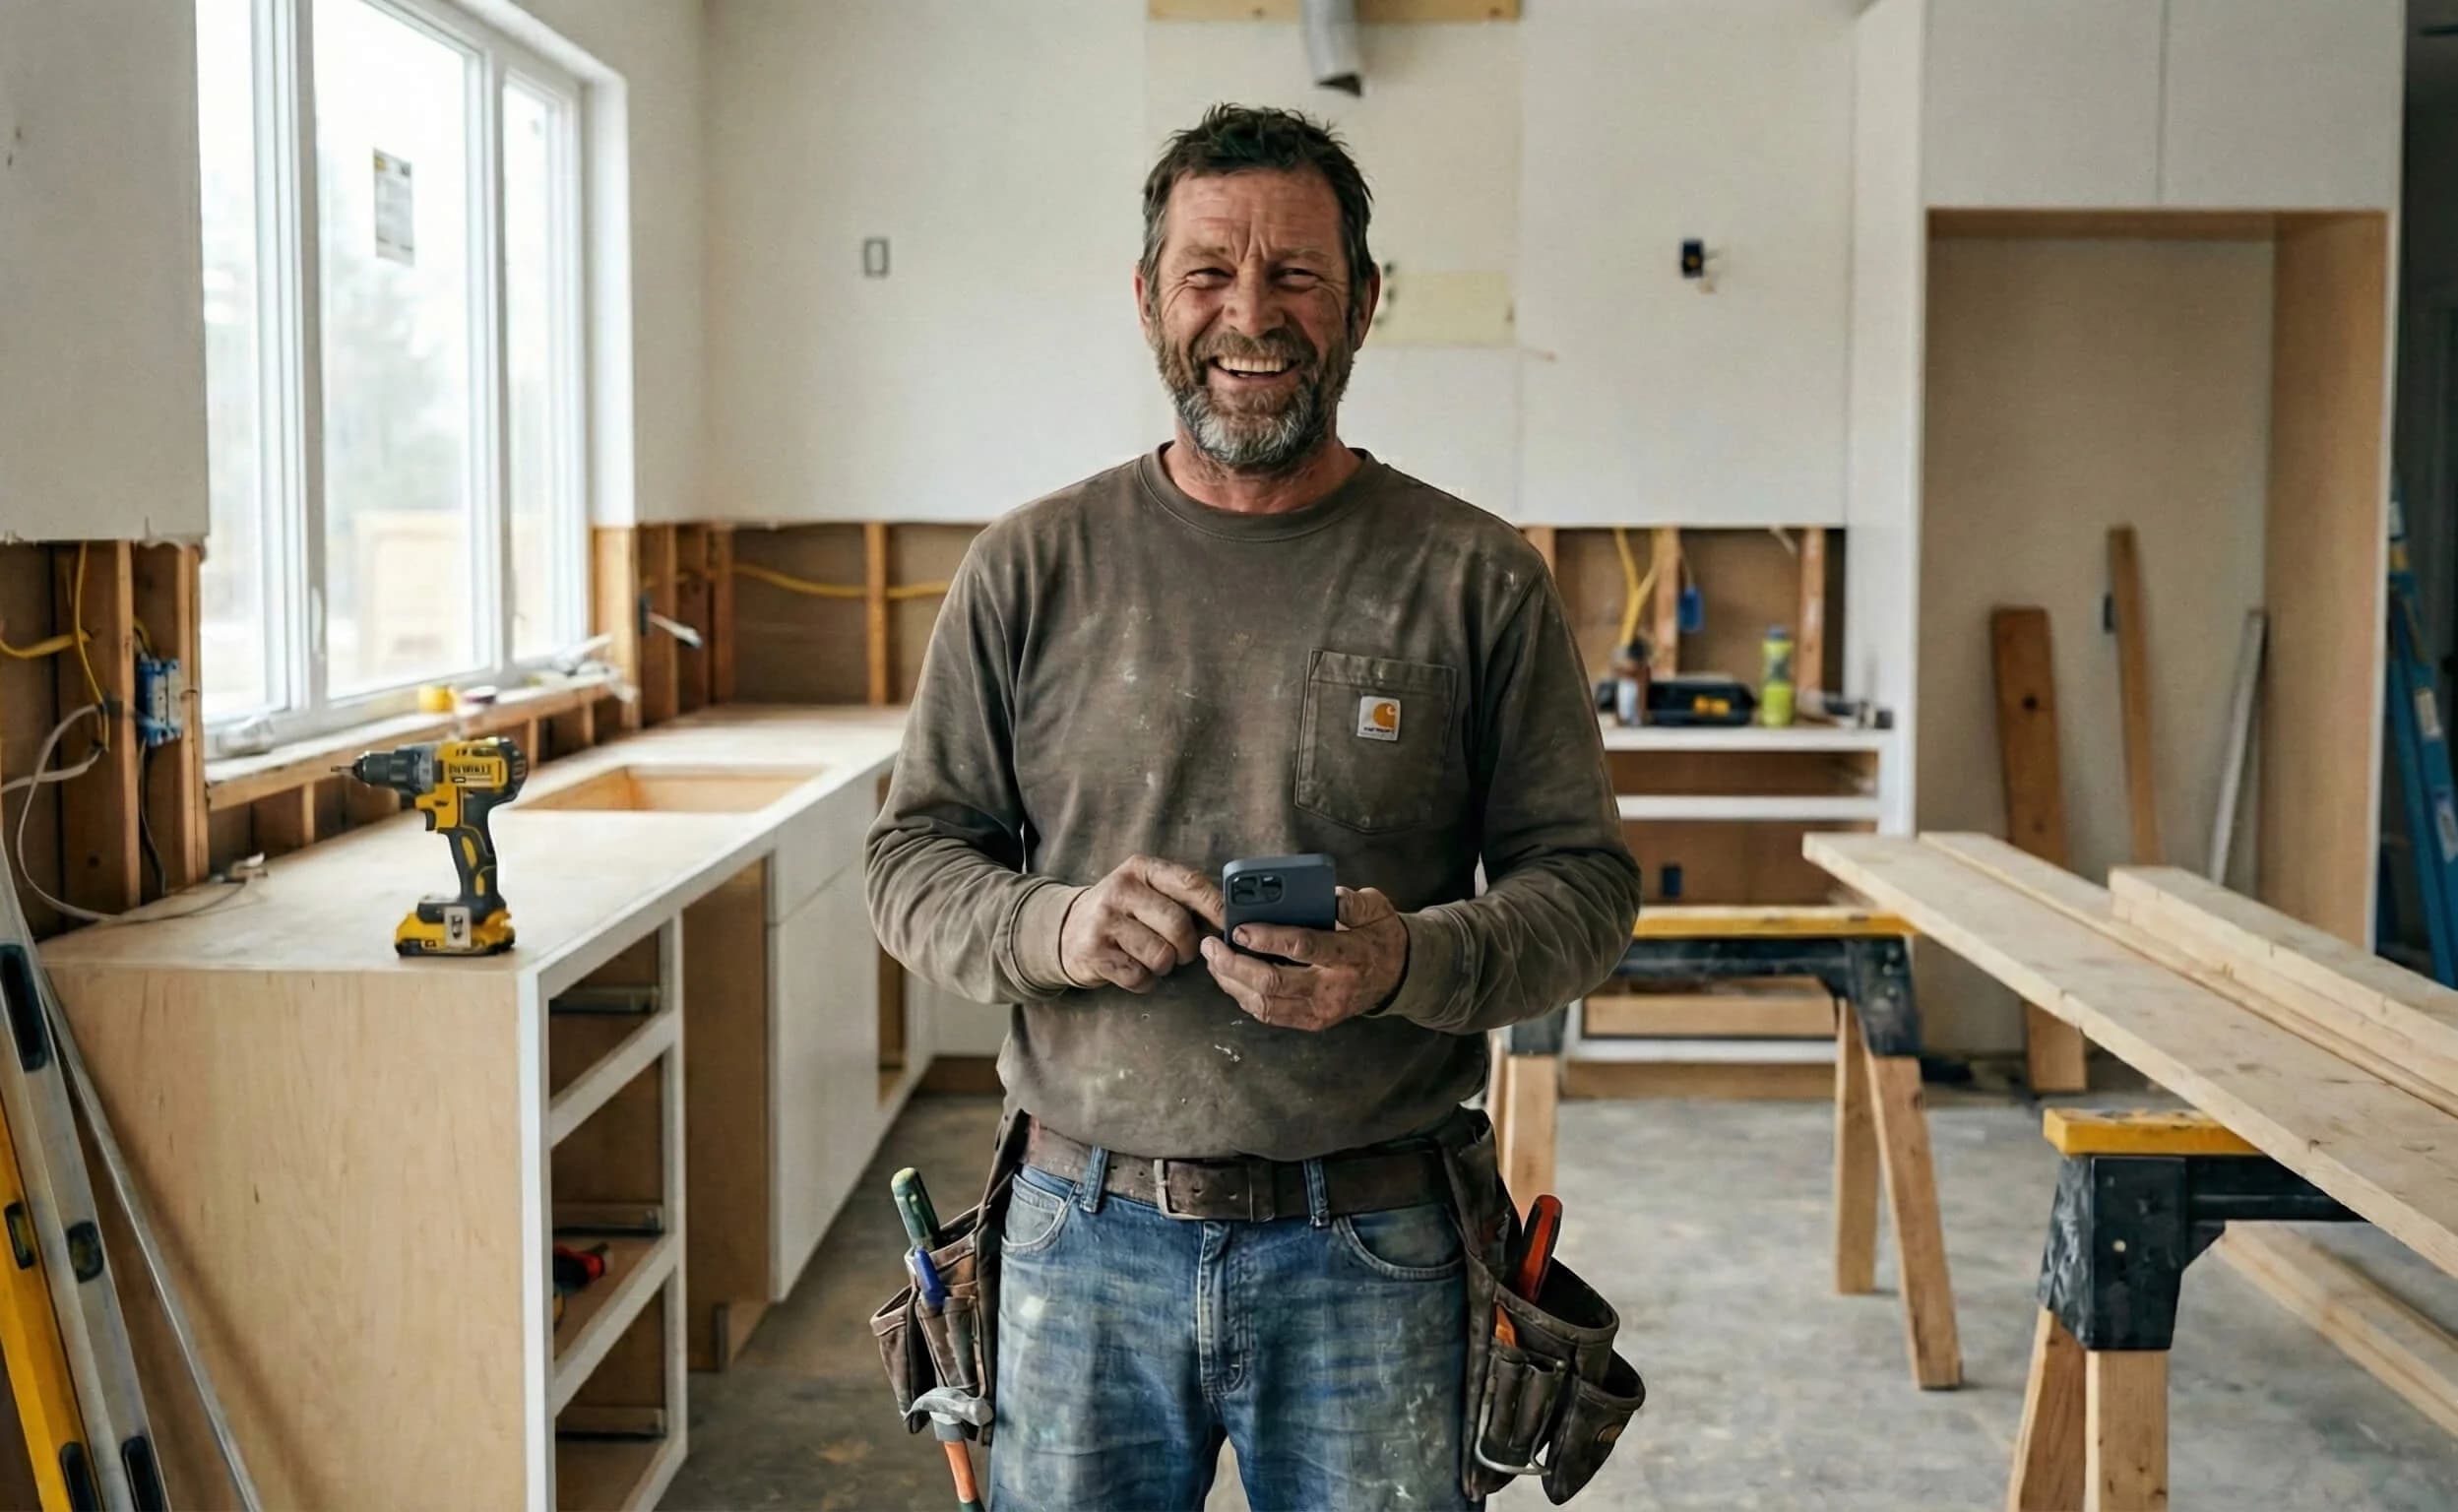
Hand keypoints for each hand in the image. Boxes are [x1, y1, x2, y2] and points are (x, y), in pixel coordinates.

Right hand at [1058, 855, 1224, 993]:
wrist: (1066, 930)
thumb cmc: (1122, 912)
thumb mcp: (1146, 890)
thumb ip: (1181, 897)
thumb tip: (1228, 919)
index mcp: (1140, 869)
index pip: (1189, 883)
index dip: (1215, 906)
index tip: (1229, 925)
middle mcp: (1120, 890)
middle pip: (1178, 924)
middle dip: (1188, 946)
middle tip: (1182, 951)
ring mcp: (1104, 921)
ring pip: (1161, 955)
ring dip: (1165, 966)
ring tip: (1152, 957)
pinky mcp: (1094, 953)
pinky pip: (1139, 977)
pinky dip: (1144, 981)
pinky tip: (1134, 968)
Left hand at [1199, 886, 1408, 1031]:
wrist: (1398, 976)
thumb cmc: (1379, 936)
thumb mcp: (1378, 910)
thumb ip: (1354, 902)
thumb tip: (1330, 896)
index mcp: (1349, 955)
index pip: (1303, 946)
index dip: (1268, 938)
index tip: (1239, 928)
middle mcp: (1332, 988)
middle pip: (1273, 983)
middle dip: (1235, 965)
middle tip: (1212, 946)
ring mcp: (1321, 1011)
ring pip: (1265, 1005)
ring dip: (1232, 983)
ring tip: (1214, 960)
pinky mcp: (1312, 1022)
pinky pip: (1270, 1015)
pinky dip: (1244, 997)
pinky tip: (1230, 977)